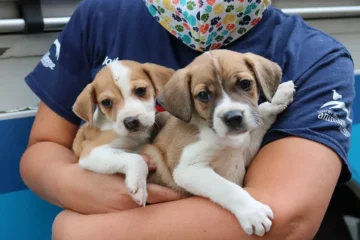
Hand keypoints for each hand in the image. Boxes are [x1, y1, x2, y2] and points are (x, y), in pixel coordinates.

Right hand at [58, 161, 182, 214]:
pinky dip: (146, 212)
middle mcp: (130, 208)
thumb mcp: (114, 162)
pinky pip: (137, 218)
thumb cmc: (93, 171)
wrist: (69, 186)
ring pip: (149, 214)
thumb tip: (153, 163)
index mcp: (131, 193)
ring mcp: (122, 218)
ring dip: (159, 209)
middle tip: (183, 198)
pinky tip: (150, 207)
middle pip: (159, 209)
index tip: (189, 192)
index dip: (177, 196)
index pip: (163, 197)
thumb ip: (136, 163)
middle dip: (170, 205)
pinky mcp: (115, 222)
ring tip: (169, 203)